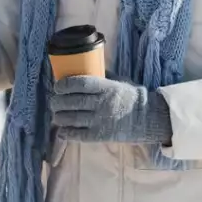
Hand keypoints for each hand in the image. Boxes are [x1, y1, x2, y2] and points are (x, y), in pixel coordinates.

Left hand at [50, 75, 172, 144]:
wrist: (147, 119)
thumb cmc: (131, 97)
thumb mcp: (118, 80)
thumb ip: (102, 75)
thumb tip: (83, 66)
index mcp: (106, 88)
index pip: (80, 84)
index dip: (64, 85)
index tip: (57, 86)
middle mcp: (102, 104)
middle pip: (72, 102)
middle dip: (57, 102)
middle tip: (54, 101)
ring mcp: (101, 121)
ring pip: (72, 119)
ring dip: (59, 117)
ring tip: (56, 115)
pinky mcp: (101, 136)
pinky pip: (79, 135)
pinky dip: (67, 133)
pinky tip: (62, 130)